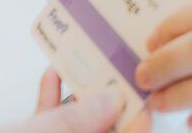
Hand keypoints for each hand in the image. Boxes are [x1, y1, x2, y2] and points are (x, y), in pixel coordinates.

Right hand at [0, 68, 149, 132]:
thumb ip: (75, 123)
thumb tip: (112, 102)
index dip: (136, 120)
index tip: (144, 89)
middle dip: (108, 103)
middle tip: (116, 69)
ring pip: (75, 131)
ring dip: (79, 99)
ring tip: (85, 65)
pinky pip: (48, 131)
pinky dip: (50, 107)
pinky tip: (51, 80)